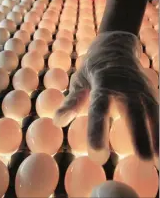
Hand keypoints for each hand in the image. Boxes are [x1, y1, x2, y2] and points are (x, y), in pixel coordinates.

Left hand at [54, 31, 158, 159]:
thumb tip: (57, 121)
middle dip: (139, 135)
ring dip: (158, 136)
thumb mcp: (79, 80)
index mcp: (103, 83)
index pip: (99, 109)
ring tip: (159, 162)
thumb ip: (71, 101)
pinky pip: (157, 111)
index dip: (98, 130)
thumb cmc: (93, 66)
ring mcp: (141, 88)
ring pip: (152, 111)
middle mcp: (125, 86)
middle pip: (133, 111)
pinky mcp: (150, 91)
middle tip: (144, 160)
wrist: (116, 45)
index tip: (97, 154)